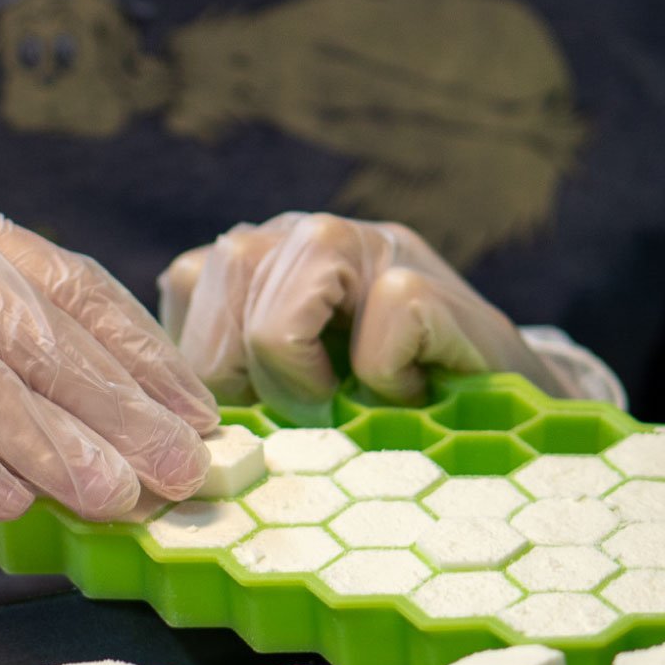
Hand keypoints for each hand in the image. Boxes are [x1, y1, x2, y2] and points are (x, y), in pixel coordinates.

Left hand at [159, 212, 567, 414]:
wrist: (501, 413)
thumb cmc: (376, 417)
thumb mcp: (282, 400)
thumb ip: (226, 385)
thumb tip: (162, 429)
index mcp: (257, 259)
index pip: (184, 286)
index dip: (210, 370)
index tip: (261, 412)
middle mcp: (303, 235)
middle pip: (224, 282)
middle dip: (252, 380)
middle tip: (310, 411)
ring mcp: (369, 242)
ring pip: (281, 308)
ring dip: (305, 379)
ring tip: (349, 400)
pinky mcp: (424, 271)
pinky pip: (380, 319)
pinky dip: (388, 376)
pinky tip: (410, 388)